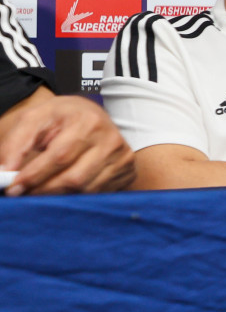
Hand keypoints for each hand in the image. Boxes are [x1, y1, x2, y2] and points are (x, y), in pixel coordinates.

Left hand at [0, 95, 135, 195]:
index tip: (14, 187)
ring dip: (58, 195)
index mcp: (89, 121)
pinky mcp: (127, 170)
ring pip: (85, 189)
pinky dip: (76, 195)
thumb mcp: (35, 118)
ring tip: (41, 190)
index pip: (60, 156)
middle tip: (23, 194)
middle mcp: (111, 139)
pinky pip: (98, 193)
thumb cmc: (61, 118)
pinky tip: (64, 188)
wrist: (91, 115)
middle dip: (43, 189)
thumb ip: (17, 143)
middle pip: (74, 177)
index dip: (35, 175)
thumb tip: (5, 171)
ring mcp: (122, 156)